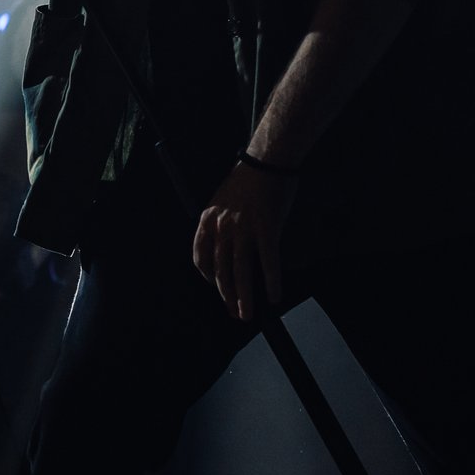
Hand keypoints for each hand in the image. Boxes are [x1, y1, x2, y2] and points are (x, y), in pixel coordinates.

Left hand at [193, 160, 296, 322]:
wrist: (267, 159)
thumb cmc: (248, 179)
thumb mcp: (222, 200)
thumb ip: (221, 224)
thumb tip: (228, 248)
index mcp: (207, 220)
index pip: (200, 257)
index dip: (208, 277)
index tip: (217, 288)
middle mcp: (222, 227)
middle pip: (220, 270)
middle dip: (226, 295)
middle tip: (233, 312)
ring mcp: (243, 229)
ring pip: (241, 271)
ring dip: (244, 297)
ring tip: (246, 314)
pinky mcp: (266, 229)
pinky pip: (268, 262)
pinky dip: (272, 281)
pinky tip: (274, 296)